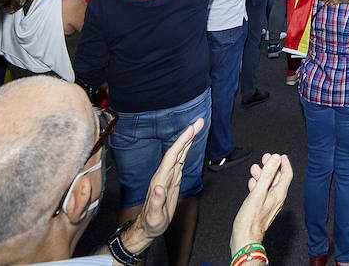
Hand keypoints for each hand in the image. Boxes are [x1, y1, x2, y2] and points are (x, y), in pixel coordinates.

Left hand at [136, 118, 201, 242]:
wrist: (148, 227)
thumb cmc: (152, 222)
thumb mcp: (154, 216)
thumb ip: (156, 202)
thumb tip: (159, 187)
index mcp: (160, 179)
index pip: (172, 156)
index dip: (182, 142)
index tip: (191, 129)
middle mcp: (164, 174)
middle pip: (177, 150)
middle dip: (188, 135)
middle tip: (199, 121)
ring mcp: (168, 176)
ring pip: (180, 153)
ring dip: (189, 139)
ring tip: (198, 126)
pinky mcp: (173, 179)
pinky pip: (181, 160)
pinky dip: (187, 149)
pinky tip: (190, 143)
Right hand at [230, 154, 292, 253]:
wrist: (245, 239)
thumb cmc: (251, 220)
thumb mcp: (258, 193)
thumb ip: (267, 175)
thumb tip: (275, 159)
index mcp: (279, 194)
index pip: (287, 174)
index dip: (284, 163)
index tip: (280, 156)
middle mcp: (276, 199)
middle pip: (278, 178)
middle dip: (271, 167)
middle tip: (265, 158)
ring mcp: (269, 204)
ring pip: (269, 185)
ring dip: (263, 175)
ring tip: (255, 168)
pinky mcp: (262, 209)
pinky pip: (263, 192)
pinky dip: (258, 184)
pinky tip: (252, 183)